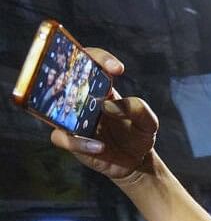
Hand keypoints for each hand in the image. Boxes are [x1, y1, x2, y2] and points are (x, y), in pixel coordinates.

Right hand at [48, 48, 158, 182]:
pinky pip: (62, 137)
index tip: (117, 69)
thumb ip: (136, 108)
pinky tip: (100, 146)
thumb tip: (107, 105)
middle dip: (64, 74)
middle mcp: (81, 100)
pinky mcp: (70, 141)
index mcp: (100, 88)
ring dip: (64, 109)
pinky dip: (79, 142)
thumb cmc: (138, 135)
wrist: (136, 161)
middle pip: (62, 78)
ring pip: (52, 108)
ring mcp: (72, 120)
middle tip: (81, 82)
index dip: (99, 58)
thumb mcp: (148, 121)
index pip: (91, 62)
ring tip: (88, 116)